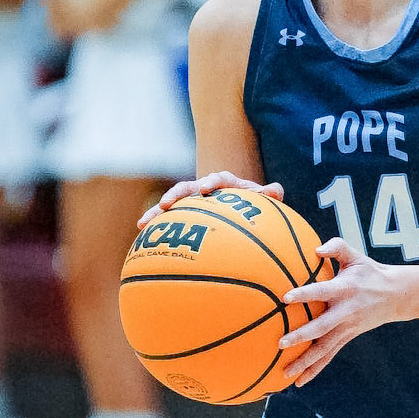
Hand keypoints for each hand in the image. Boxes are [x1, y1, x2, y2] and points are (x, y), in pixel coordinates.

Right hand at [136, 170, 283, 229]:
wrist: (243, 211)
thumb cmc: (254, 205)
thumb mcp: (263, 200)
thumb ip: (270, 194)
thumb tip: (276, 190)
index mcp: (225, 183)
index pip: (218, 178)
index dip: (211, 181)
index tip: (206, 188)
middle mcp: (205, 189)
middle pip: (186, 189)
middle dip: (174, 195)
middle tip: (165, 204)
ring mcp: (192, 202)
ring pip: (172, 204)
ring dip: (157, 211)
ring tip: (142, 223)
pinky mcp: (185, 214)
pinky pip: (170, 220)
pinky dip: (158, 227)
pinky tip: (143, 239)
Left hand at [277, 240, 407, 386]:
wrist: (395, 295)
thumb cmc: (369, 271)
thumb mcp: (356, 255)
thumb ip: (336, 247)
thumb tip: (316, 249)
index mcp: (345, 289)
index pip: (322, 291)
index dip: (304, 294)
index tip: (285, 298)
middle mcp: (345, 311)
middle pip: (321, 327)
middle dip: (301, 336)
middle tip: (281, 343)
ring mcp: (347, 328)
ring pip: (324, 348)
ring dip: (304, 362)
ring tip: (285, 372)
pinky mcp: (347, 338)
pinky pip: (329, 356)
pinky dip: (314, 370)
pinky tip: (299, 381)